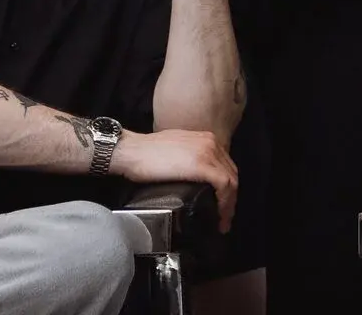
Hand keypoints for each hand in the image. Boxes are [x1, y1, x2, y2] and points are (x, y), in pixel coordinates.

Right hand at [113, 129, 238, 233]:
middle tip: (225, 217)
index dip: (228, 187)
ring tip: (223, 221)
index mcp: (205, 139)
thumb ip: (188, 160)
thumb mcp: (175, 152)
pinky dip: (225, 203)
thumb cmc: (144, 154)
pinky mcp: (202, 164)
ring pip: (231, 180)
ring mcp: (208, 152)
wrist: (130, 151)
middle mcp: (211, 143)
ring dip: (229, 204)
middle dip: (231, 197)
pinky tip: (220, 216)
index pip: (225, 165)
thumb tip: (192, 178)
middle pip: (231, 173)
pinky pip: (224, 185)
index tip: (223, 204)